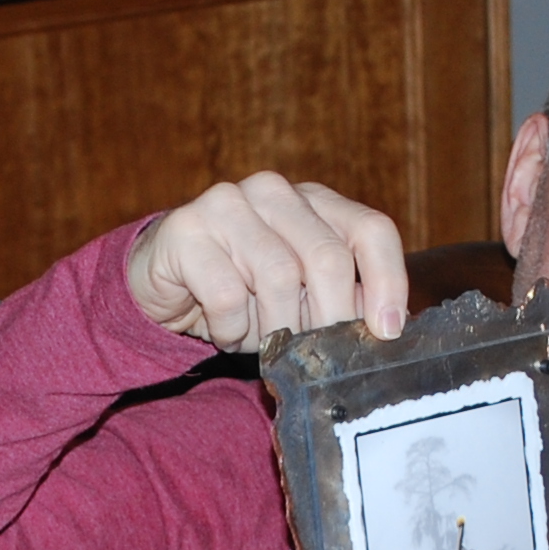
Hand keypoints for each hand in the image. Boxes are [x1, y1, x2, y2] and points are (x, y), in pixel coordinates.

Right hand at [126, 173, 409, 349]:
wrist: (161, 287)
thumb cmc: (240, 291)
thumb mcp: (298, 295)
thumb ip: (339, 298)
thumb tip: (385, 327)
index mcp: (313, 201)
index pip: (370, 230)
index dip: (387, 281)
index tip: (387, 331)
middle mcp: (274, 192)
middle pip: (327, 257)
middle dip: (330, 318)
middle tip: (319, 357)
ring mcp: (228, 203)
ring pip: (279, 277)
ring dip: (275, 327)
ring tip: (262, 343)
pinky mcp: (187, 230)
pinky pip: (227, 294)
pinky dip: (232, 328)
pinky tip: (225, 331)